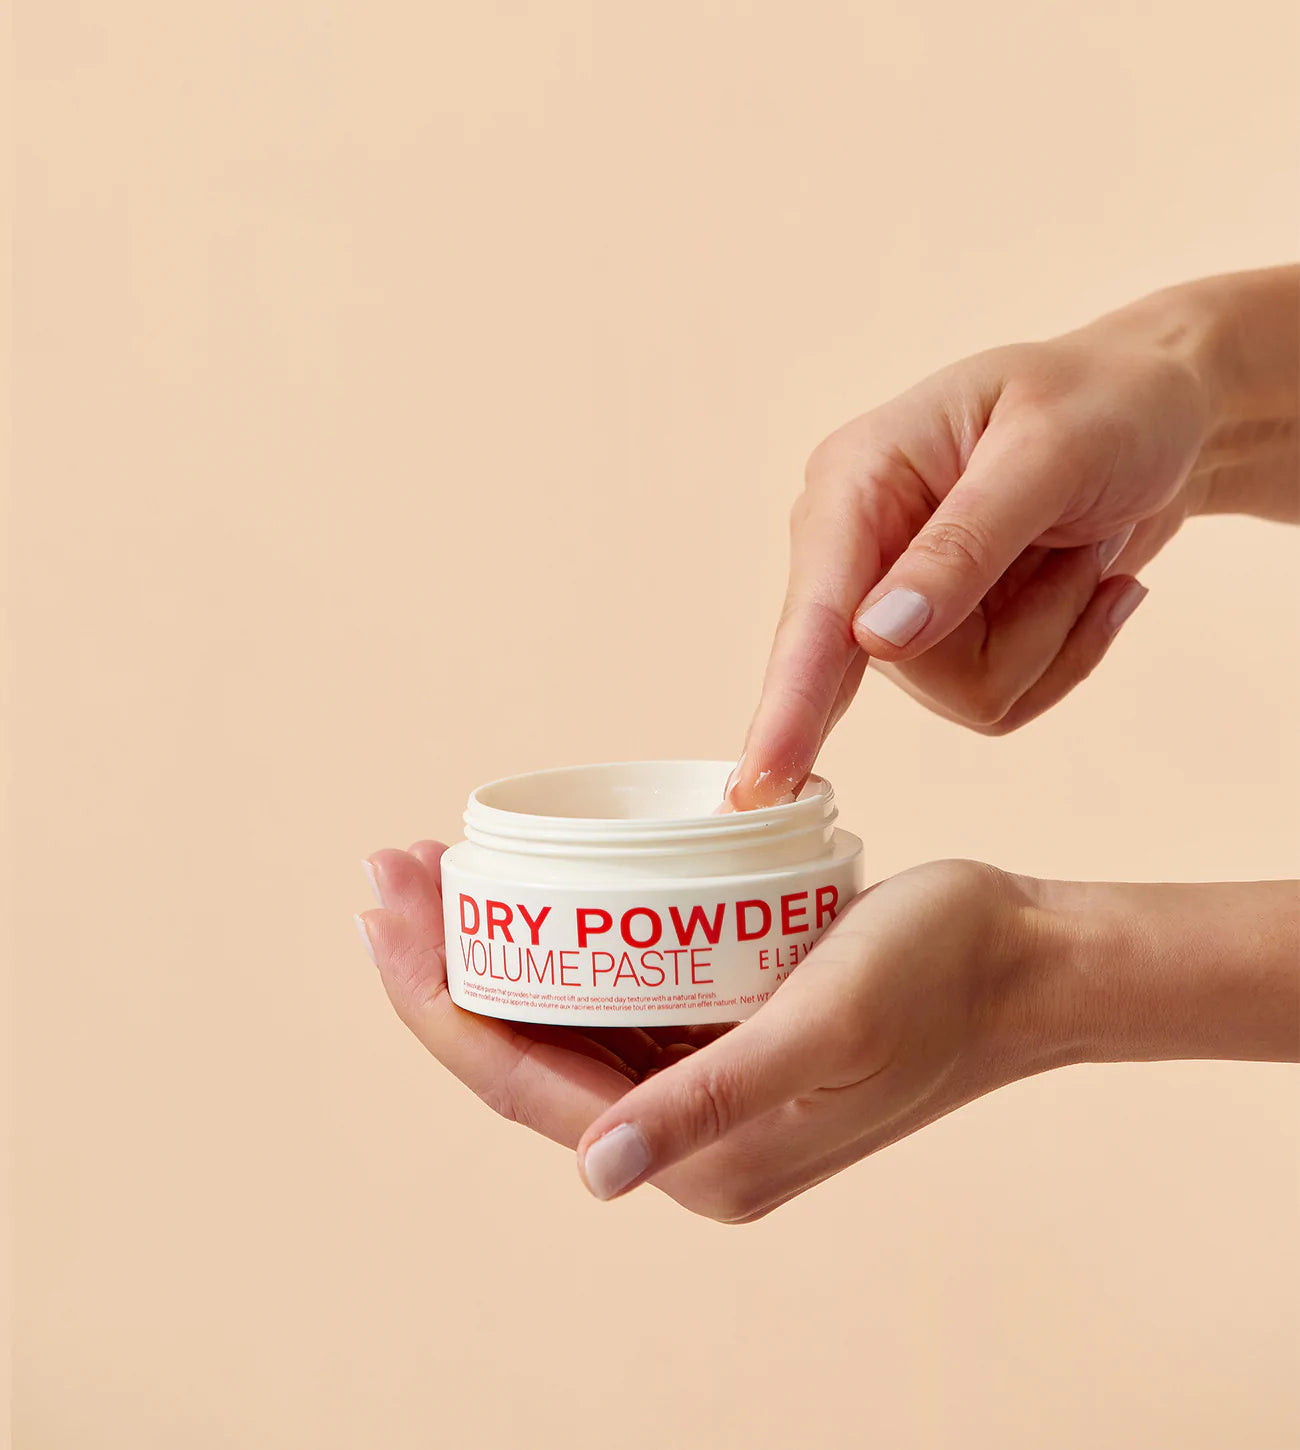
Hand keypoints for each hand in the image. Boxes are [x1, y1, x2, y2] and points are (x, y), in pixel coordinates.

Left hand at [359, 847, 1297, 1221]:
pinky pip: (614, 993)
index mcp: (694, 1159)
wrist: (1024, 960)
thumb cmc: (937, 978)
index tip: (385, 909)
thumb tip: (596, 1173)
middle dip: (443, 962)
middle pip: (524, 1048)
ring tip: (438, 863)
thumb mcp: (823, 1028)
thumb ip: (711, 1102)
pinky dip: (565, 939)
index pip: (518, 1083)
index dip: (437, 1001)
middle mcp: (684, 1135)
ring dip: (497, 943)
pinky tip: (539, 885)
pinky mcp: (724, 1032)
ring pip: (562, 1015)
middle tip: (390, 865)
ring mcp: (702, 1082)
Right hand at [727, 267, 1299, 807]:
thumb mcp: (1048, 453)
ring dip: (1055, 631)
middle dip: (1024, 627)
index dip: (790, 698)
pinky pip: (1001, 698)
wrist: (1164, 412)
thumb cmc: (1105, 403)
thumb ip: (962, 545)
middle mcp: (857, 551)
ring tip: (1083, 551)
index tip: (762, 777)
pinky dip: (1068, 648)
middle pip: (910, 668)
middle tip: (1086, 547)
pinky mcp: (943, 641)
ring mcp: (897, 603)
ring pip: (968, 692)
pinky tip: (1088, 582)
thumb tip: (878, 637)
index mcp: (855, 482)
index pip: (816, 610)